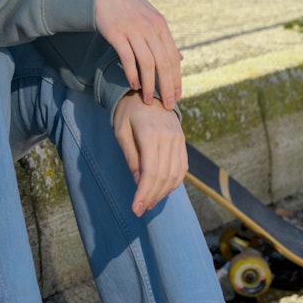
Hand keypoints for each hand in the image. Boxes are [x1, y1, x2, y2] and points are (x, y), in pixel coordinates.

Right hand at [94, 0, 182, 109]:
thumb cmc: (126, 5)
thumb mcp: (150, 18)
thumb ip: (164, 39)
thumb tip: (179, 58)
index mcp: (160, 25)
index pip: (173, 58)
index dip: (177, 79)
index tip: (177, 96)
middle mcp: (149, 28)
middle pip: (163, 63)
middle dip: (167, 87)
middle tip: (167, 105)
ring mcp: (133, 29)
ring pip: (147, 63)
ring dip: (149, 84)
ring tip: (148, 99)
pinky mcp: (116, 32)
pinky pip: (127, 57)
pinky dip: (132, 73)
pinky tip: (133, 84)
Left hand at [112, 93, 187, 216]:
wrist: (146, 93)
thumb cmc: (127, 112)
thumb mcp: (120, 131)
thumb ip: (131, 156)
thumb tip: (139, 182)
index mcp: (150, 134)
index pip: (150, 172)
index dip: (144, 193)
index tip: (136, 208)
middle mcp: (168, 138)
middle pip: (163, 176)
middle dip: (152, 196)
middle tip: (140, 209)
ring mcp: (178, 140)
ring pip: (175, 174)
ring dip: (163, 192)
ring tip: (149, 203)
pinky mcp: (182, 141)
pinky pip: (182, 167)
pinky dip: (173, 182)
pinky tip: (162, 190)